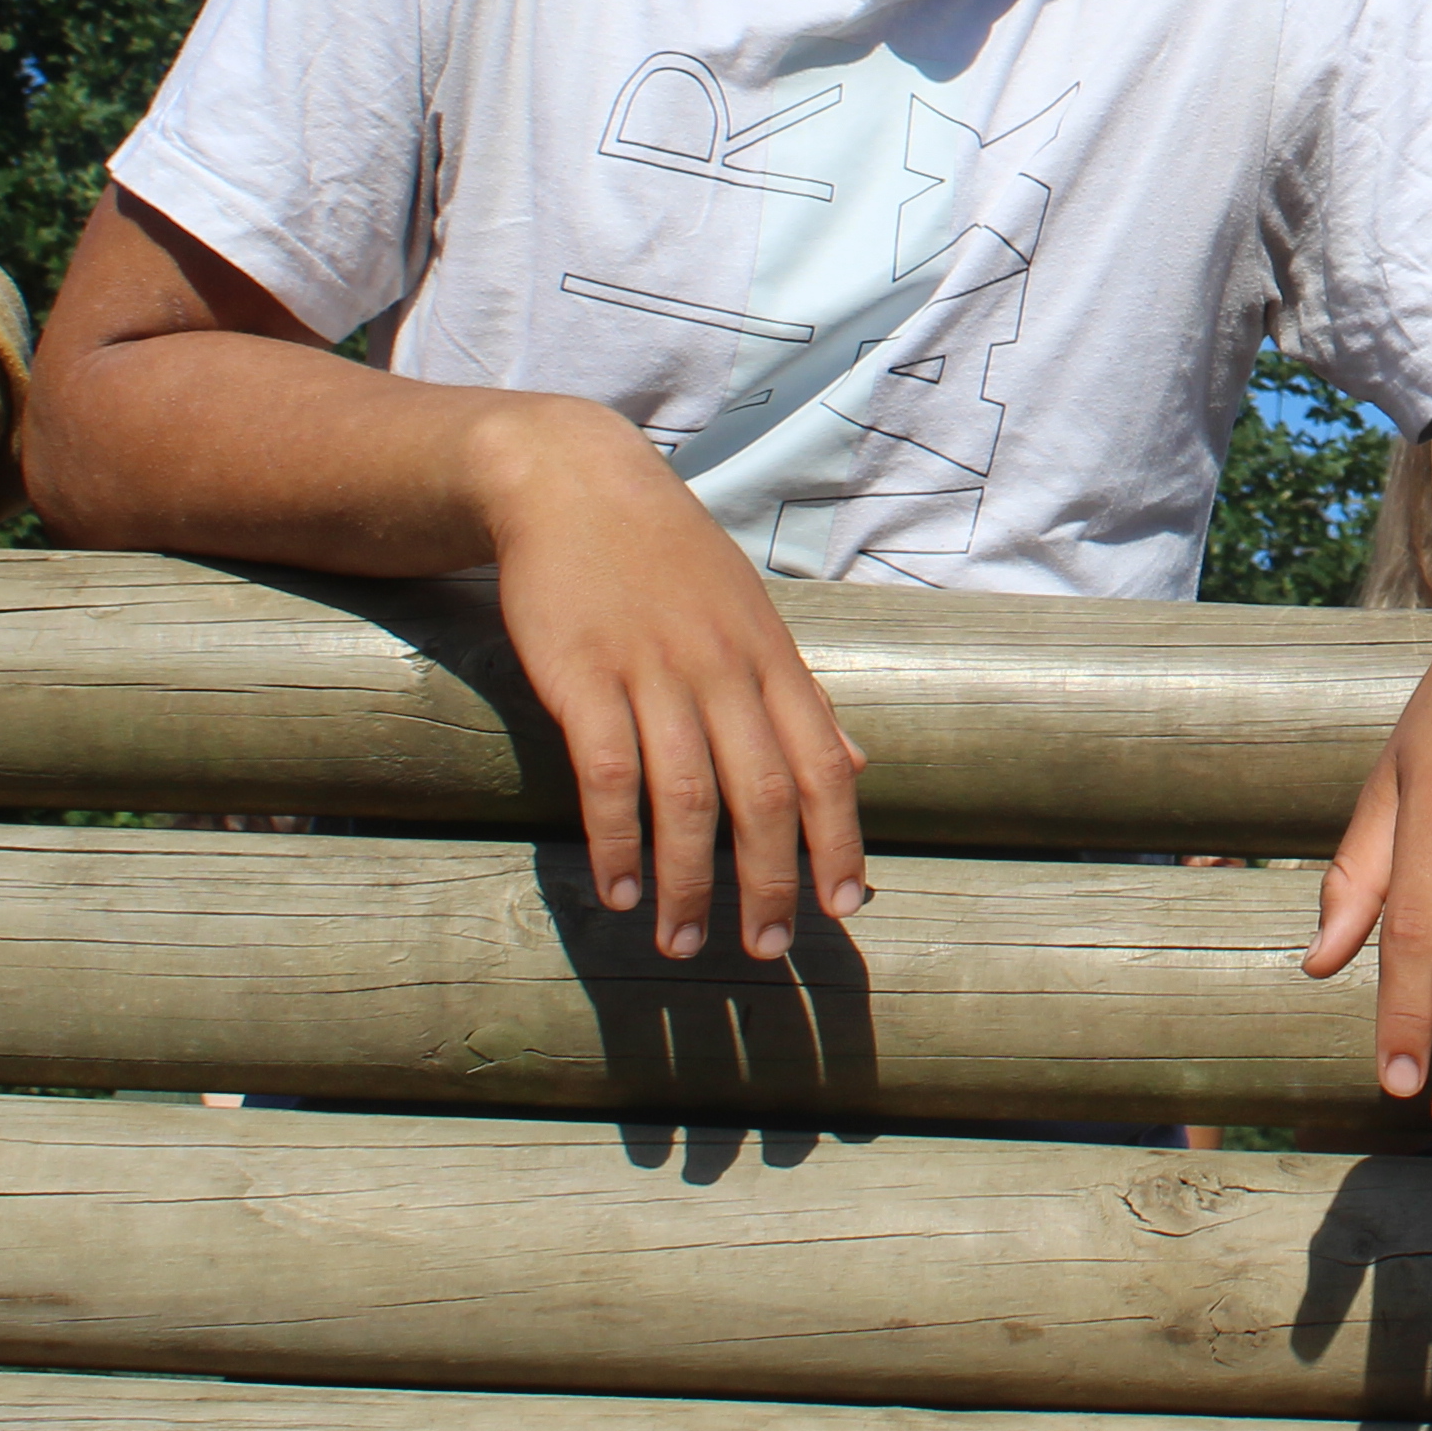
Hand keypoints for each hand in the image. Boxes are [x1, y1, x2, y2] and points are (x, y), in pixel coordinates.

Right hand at [473, 398, 868, 964]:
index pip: (824, 764)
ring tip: (684, 942)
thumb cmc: (668, 558)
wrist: (573, 481)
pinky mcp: (583, 675)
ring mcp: (653, 671)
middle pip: (765, 792)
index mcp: (771, 658)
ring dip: (691, 880)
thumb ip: (800, 696)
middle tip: (768, 949)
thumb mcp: (752, 615)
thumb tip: (858, 764)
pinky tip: (620, 889)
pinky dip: (618, 839)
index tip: (846, 910)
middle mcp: (723, 669)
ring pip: (688, 794)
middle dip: (772, 880)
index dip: (839, 841)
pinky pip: (608, 772)